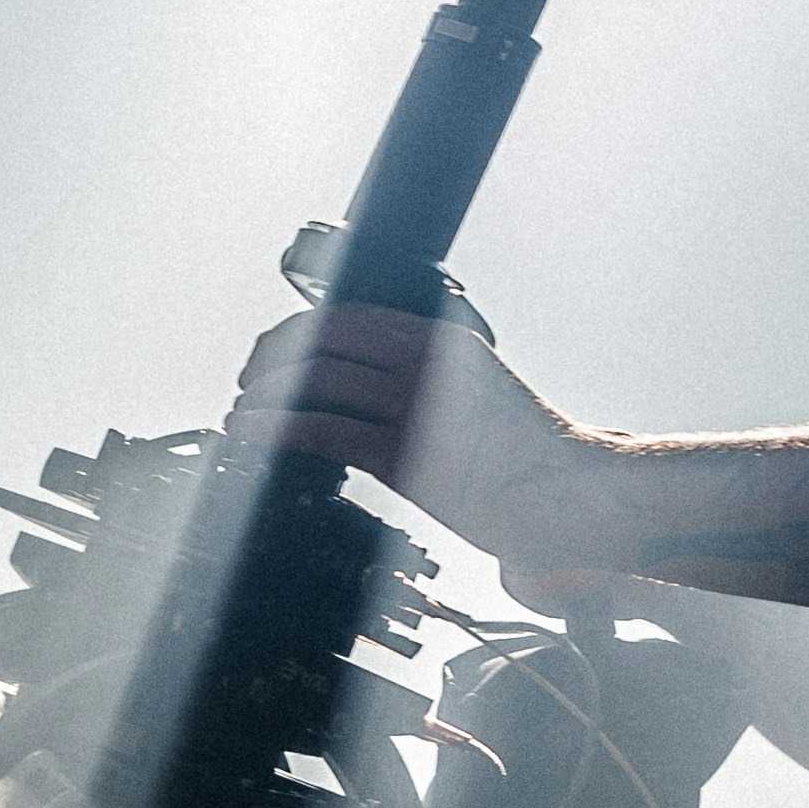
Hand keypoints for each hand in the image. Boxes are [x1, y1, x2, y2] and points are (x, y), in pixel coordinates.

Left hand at [232, 299, 611, 578]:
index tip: (266, 357)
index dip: (291, 334)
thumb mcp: (473, 390)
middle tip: (245, 388)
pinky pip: (323, 428)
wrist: (567, 491)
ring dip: (262, 398)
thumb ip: (424, 377)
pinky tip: (256, 438)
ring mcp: (411, 404)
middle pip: (317, 341)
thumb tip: (365, 385)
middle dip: (267, 363)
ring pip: (312, 380)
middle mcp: (420, 359)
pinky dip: (277, 429)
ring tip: (241, 418)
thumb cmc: (523, 452)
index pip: (343, 316)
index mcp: (436, 337)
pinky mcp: (404, 453)